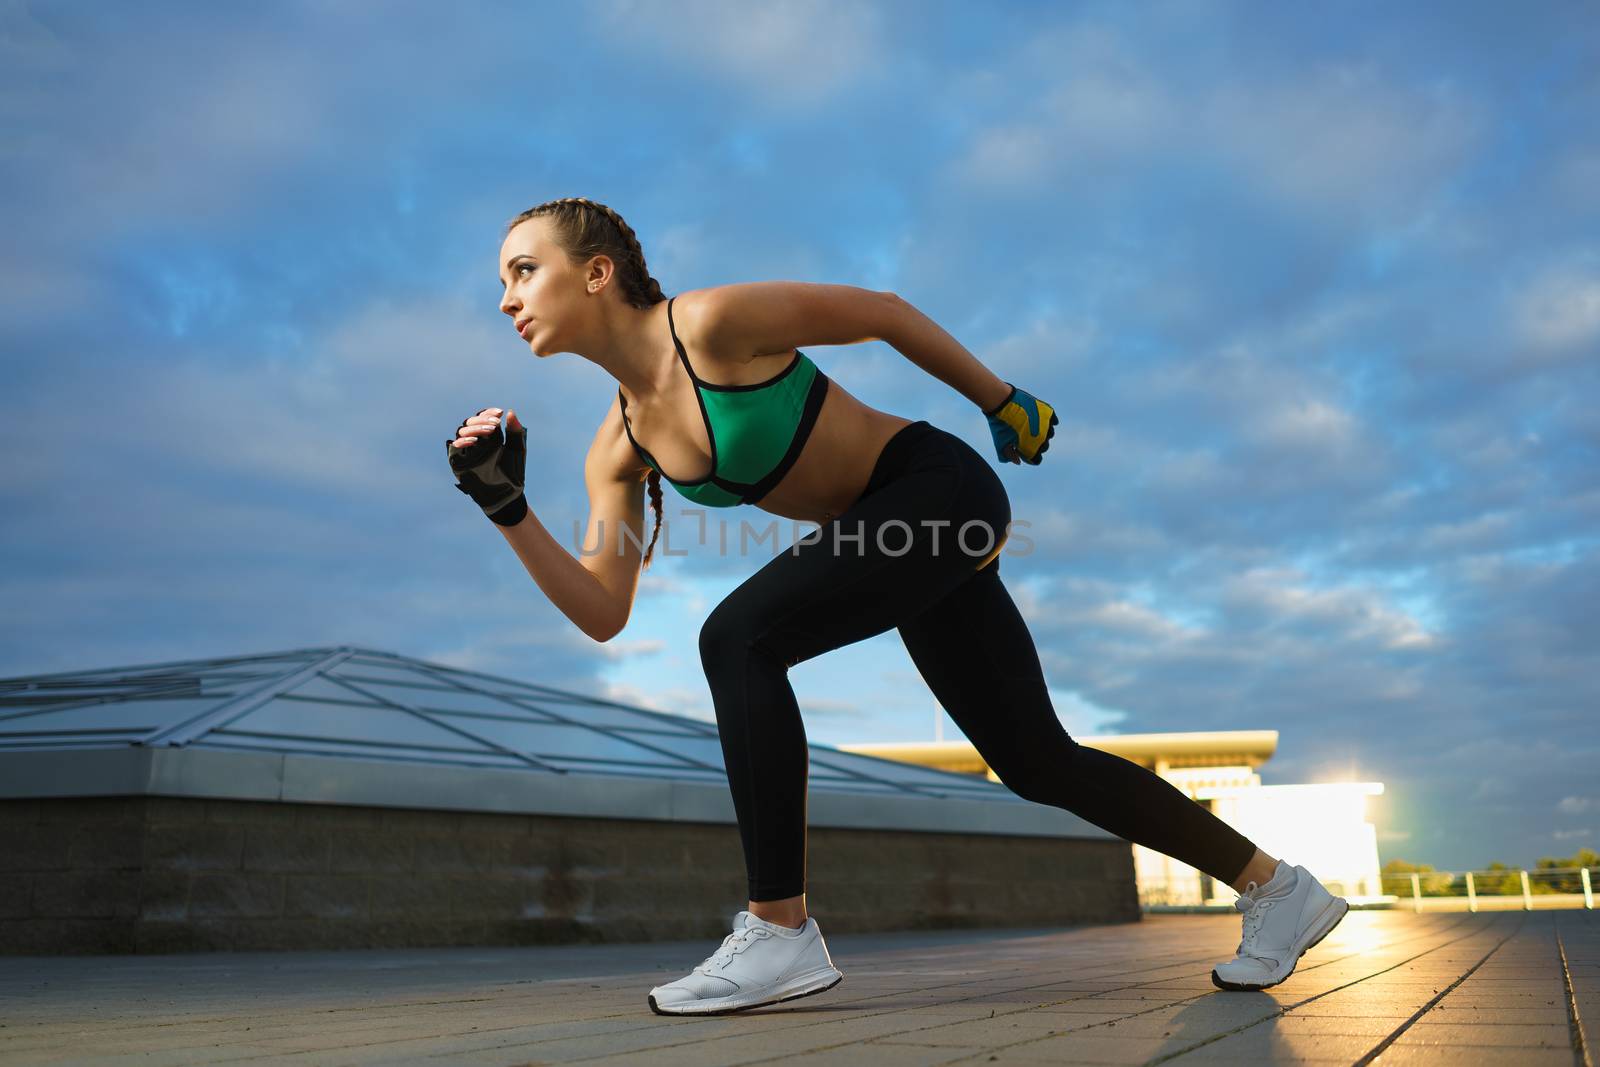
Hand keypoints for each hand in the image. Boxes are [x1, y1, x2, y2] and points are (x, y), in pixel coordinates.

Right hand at [446, 407, 527, 525]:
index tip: (499, 413)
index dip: (488, 413)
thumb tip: (510, 412)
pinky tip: (474, 441)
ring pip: (462, 431)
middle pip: (470, 422)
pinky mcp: (459, 462)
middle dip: (482, 420)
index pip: (482, 417)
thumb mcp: (517, 450)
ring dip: (474, 428)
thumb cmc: (513, 472)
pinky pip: (454, 447)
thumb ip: (514, 432)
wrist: (508, 493)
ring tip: (489, 431)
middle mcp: (475, 441)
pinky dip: (462, 442)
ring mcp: (466, 451)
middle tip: (495, 424)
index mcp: (488, 436)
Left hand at [984, 382, 1057, 464]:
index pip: (1036, 460)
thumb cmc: (1000, 425)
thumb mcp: (1001, 444)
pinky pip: (1053, 421)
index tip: (1020, 451)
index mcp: (1032, 449)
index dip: (1028, 457)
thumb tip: (1018, 461)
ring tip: (1030, 427)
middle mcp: (1043, 439)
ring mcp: (1047, 425)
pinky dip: (1048, 422)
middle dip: (1035, 445)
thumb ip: (1009, 456)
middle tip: (1024, 438)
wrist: (1003, 403)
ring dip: (1042, 433)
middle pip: (1044, 447)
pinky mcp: (1048, 412)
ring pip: (1050, 434)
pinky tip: (1039, 420)